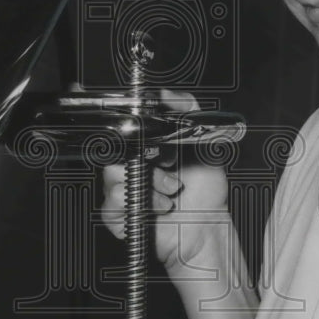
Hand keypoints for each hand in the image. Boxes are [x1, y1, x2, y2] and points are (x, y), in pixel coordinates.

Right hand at [101, 90, 229, 271]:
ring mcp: (123, 190)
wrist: (207, 226)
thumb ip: (188, 108)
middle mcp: (132, 166)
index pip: (122, 130)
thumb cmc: (206, 189)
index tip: (149, 139)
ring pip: (112, 177)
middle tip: (169, 167)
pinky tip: (158, 208)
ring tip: (169, 192)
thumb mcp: (205, 139)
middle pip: (113, 152)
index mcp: (146, 147)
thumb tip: (165, 92)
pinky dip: (138, 205)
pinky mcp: (119, 214)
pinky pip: (111, 205)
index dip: (129, 130)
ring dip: (147, 185)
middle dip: (145, 160)